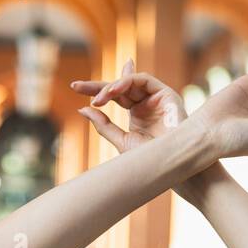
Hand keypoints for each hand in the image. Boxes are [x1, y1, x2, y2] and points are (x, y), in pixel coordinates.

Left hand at [70, 59, 187, 153]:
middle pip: (119, 87)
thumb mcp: (122, 142)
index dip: (95, 91)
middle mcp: (146, 103)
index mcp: (137, 114)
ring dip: (111, 87)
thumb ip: (103, 125)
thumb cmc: (151, 160)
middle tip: (77, 86)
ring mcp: (156, 97)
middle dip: (98, 86)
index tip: (74, 89)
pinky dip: (126, 82)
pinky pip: (142, 80)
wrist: (173, 167)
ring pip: (129, 82)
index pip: (114, 97)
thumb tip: (83, 109)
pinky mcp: (166, 93)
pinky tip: (113, 92)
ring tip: (98, 98)